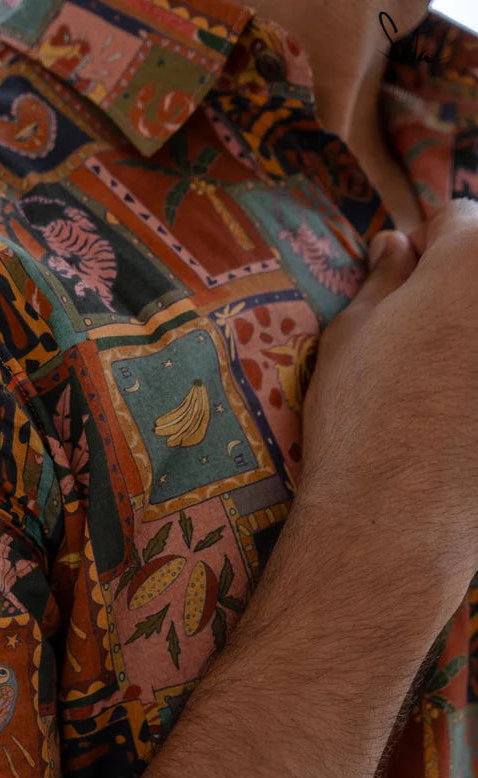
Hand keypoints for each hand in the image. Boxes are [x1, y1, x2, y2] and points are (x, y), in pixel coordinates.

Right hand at [295, 198, 477, 603]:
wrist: (396, 519)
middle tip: (425, 338)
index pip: (454, 219)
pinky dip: (475, 388)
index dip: (423, 249)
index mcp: (475, 253)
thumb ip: (382, 280)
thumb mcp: (351, 335)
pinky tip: (459, 421)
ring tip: (445, 386)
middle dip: (459, 293)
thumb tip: (395, 245)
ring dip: (470, 342)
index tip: (402, 285)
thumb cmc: (360, 417)